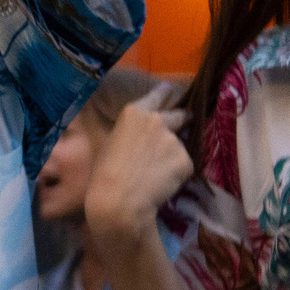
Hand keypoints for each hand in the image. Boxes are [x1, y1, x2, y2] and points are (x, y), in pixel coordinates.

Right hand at [82, 91, 191, 250]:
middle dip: (181, 120)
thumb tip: (141, 138)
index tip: (170, 89)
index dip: (164, 92)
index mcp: (134, 113)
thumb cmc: (104, 174)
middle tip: (182, 126)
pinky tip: (161, 184)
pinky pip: (183, 166)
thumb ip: (131, 133)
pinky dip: (176, 174)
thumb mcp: (112, 143)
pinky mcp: (186, 160)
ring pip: (177, 147)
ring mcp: (173, 139)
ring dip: (172, 156)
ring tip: (155, 175)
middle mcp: (157, 120)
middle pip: (177, 116)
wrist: (120, 201)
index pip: (156, 96)